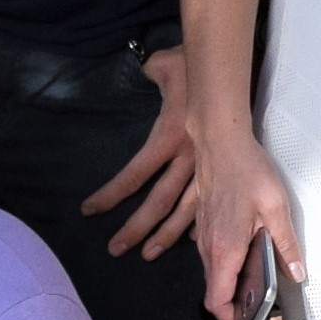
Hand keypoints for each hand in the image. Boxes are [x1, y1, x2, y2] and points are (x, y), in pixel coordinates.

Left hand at [87, 52, 203, 259]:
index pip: (134, 174)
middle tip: (115, 249)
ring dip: (166, 234)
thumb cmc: (194, 66)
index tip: (89, 210)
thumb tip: (148, 70)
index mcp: (169, 136)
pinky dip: (201, 222)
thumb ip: (153, 73)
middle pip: (159, 202)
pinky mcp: (222, 170)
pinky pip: (211, 202)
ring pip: (186, 210)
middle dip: (136, 228)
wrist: (231, 70)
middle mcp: (187, 158)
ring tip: (147, 253)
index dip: (111, 194)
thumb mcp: (164, 66)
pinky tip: (193, 240)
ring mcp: (208, 167)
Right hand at [194, 127, 309, 319]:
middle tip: (260, 304)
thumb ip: (286, 243)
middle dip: (233, 304)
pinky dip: (225, 263)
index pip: (216, 300)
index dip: (229, 319)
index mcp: (225, 249)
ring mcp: (202, 235)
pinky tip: (247, 250)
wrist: (219, 142)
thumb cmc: (247, 171)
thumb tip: (297, 273)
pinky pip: (211, 255)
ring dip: (229, 283)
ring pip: (212, 273)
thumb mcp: (276, 207)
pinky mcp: (202, 224)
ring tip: (256, 280)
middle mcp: (208, 247)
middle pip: (214, 291)